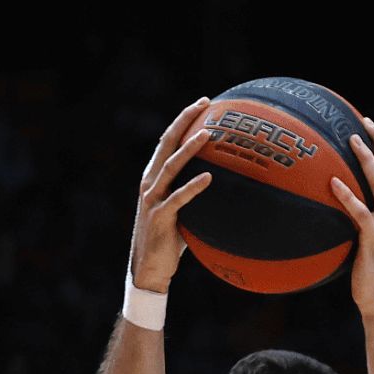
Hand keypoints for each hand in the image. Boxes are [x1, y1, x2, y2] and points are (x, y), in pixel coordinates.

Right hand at [128, 99, 213, 292]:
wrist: (149, 270)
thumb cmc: (168, 241)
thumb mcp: (181, 212)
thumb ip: (193, 195)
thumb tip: (224, 185)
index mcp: (153, 178)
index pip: (168, 141)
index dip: (183, 120)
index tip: (202, 104)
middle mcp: (150, 183)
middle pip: (167, 144)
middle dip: (184, 121)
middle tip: (204, 104)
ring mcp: (153, 199)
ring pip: (171, 166)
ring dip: (189, 148)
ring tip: (208, 134)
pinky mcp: (160, 217)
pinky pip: (178, 198)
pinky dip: (193, 187)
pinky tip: (209, 177)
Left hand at [331, 117, 373, 317]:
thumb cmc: (372, 272)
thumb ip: (365, 219)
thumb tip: (340, 204)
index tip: (371, 127)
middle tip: (363, 122)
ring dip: (365, 158)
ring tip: (350, 140)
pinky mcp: (373, 237)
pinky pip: (359, 210)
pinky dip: (346, 194)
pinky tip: (332, 183)